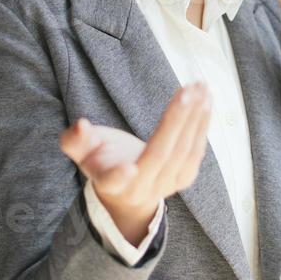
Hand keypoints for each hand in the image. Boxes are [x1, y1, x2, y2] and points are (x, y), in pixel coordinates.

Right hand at [59, 82, 211, 243]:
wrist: (129, 191)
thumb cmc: (102, 162)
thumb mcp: (82, 152)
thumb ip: (75, 140)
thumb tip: (80, 125)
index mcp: (109, 184)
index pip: (112, 182)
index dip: (119, 177)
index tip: (127, 169)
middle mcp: (140, 189)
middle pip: (159, 156)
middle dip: (175, 122)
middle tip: (187, 91)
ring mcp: (165, 186)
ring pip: (183, 152)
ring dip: (195, 118)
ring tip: (200, 88)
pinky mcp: (184, 179)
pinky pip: (196, 152)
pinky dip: (202, 125)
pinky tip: (205, 101)